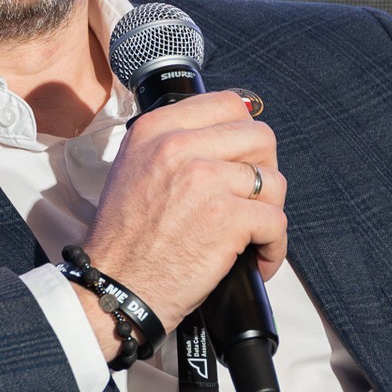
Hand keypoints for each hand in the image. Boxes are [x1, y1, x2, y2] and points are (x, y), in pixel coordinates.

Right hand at [80, 91, 286, 339]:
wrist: (114, 287)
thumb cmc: (124, 240)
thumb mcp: (134, 168)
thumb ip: (174, 144)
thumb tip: (229, 137)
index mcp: (157, 129)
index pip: (228, 104)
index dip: (245, 135)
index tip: (244, 161)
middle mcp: (178, 146)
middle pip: (260, 137)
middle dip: (265, 170)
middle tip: (251, 200)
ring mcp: (205, 180)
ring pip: (273, 180)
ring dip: (270, 211)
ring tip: (253, 235)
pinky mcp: (226, 217)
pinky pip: (277, 222)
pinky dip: (274, 246)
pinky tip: (258, 260)